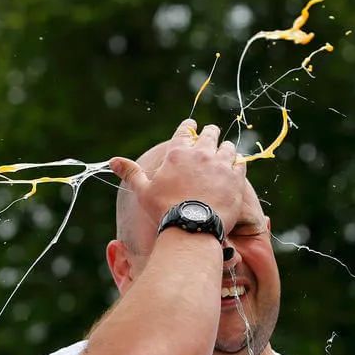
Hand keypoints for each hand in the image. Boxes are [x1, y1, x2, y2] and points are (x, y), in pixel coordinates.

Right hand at [109, 119, 247, 232]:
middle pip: (210, 134)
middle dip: (210, 133)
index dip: (189, 127)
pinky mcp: (236, 178)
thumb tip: (113, 161)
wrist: (191, 227)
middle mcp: (200, 153)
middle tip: (211, 135)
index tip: (192, 126)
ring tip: (225, 152)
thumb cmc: (164, 210)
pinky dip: (238, 163)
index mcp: (177, 153)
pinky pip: (241, 163)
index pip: (185, 130)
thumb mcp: (143, 191)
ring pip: (227, 147)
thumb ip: (131, 173)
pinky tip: (236, 167)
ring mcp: (220, 164)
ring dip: (225, 148)